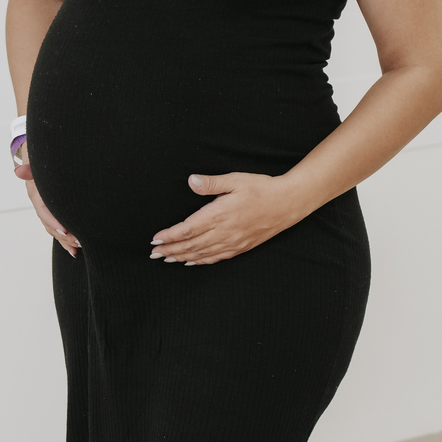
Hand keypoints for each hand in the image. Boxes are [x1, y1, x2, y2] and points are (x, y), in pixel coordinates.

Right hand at [14, 153, 80, 257]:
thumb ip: (29, 168)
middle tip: (78, 241)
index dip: (53, 222)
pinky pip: (59, 226)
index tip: (65, 230)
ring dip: (66, 240)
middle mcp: (41, 204)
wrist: (41, 158)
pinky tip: (76, 248)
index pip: (44, 211)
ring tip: (80, 245)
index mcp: (36, 194)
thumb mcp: (35, 162)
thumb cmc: (40, 160)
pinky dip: (67, 238)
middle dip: (63, 235)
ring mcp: (47, 208)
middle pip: (50, 224)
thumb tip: (18, 171)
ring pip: (55, 228)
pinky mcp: (55, 210)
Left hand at [149, 173, 302, 266]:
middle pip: (191, 245)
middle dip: (170, 249)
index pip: (188, 228)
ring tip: (166, 258)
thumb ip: (212, 183)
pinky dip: (200, 261)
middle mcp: (224, 232)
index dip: (170, 236)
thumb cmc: (261, 188)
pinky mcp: (241, 247)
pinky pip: (216, 258)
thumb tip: (192, 181)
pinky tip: (190, 261)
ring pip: (202, 254)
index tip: (155, 239)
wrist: (288, 203)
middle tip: (153, 253)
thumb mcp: (236, 180)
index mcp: (220, 215)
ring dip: (182, 256)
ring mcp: (233, 242)